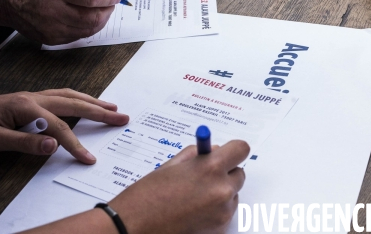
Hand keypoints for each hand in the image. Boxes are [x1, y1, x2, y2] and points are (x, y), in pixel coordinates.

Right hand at [0, 0, 119, 44]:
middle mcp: (52, 11)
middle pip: (92, 17)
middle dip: (107, 10)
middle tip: (110, 3)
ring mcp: (52, 29)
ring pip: (88, 30)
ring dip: (100, 20)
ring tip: (100, 10)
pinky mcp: (52, 40)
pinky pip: (79, 36)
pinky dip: (88, 27)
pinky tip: (85, 17)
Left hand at [0, 89, 128, 163]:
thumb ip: (24, 143)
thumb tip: (53, 147)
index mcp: (26, 107)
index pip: (59, 127)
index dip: (75, 144)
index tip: (90, 158)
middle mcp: (33, 98)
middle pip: (73, 103)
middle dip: (99, 111)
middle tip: (122, 116)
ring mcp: (31, 97)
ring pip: (69, 96)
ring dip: (92, 101)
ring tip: (111, 107)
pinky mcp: (28, 100)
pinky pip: (60, 96)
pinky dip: (77, 98)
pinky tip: (83, 102)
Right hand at [24, 140, 249, 233]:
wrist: (129, 230)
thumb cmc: (141, 195)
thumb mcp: (166, 165)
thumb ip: (190, 154)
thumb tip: (203, 146)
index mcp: (208, 167)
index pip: (240, 148)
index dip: (233, 148)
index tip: (228, 149)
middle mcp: (221, 190)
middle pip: (240, 171)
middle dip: (224, 170)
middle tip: (204, 175)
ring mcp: (221, 214)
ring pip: (232, 195)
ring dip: (219, 192)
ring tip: (190, 196)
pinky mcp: (216, 232)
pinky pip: (224, 214)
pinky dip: (213, 211)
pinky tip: (189, 211)